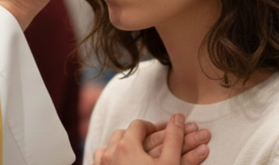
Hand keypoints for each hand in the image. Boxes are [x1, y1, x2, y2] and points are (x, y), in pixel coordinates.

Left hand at [93, 114, 208, 164]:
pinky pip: (100, 163)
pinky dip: (110, 161)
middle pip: (122, 134)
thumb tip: (178, 118)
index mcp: (126, 146)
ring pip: (108, 148)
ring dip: (120, 148)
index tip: (162, 133)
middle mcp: (109, 154)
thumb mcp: (170, 163)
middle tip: (150, 144)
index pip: (139, 125)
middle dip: (136, 136)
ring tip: (136, 156)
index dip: (152, 127)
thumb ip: (174, 138)